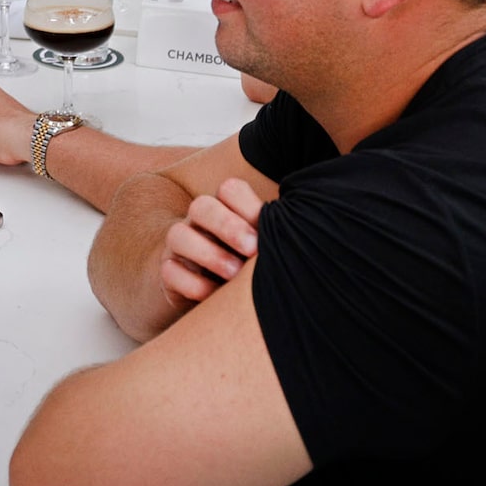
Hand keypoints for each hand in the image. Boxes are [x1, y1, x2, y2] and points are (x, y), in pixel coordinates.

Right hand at [157, 177, 266, 306]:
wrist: (209, 291)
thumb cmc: (247, 265)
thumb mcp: (262, 248)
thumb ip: (279, 235)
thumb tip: (317, 228)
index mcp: (226, 210)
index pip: (229, 190)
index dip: (246, 204)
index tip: (267, 226)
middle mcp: (200, 223)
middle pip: (202, 206)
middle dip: (228, 225)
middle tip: (253, 248)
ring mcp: (180, 247)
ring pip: (179, 234)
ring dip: (209, 253)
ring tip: (234, 273)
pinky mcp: (169, 272)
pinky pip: (170, 271)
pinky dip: (192, 283)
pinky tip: (214, 296)